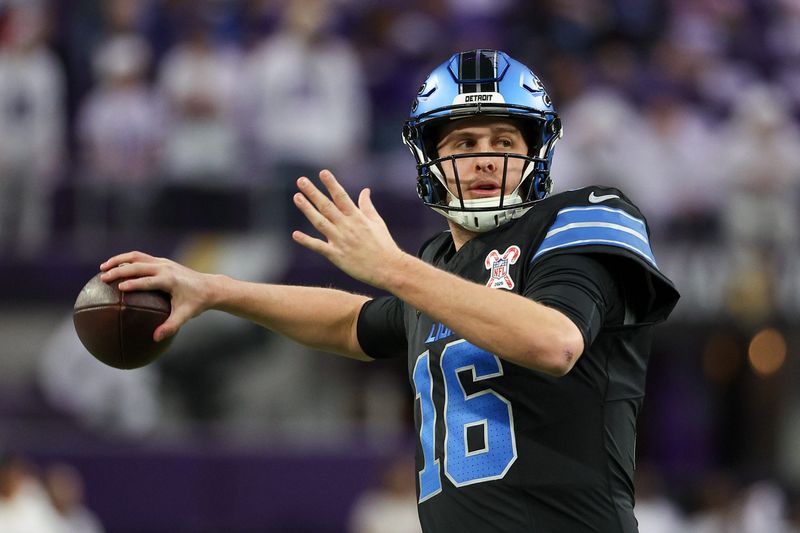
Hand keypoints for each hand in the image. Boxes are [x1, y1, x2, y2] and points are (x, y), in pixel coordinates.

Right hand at [99, 252, 214, 340]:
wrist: (209, 287)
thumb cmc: (196, 303)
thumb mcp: (185, 316)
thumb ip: (170, 326)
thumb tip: (156, 338)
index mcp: (169, 280)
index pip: (148, 280)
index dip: (133, 283)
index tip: (118, 287)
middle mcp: (165, 268)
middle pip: (138, 266)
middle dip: (119, 270)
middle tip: (103, 278)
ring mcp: (163, 262)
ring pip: (136, 257)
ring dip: (118, 260)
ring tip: (102, 268)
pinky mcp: (161, 261)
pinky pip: (140, 257)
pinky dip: (126, 260)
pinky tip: (115, 267)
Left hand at [293, 169, 406, 288]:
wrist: (387, 268)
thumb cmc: (384, 245)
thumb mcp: (377, 222)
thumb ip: (367, 206)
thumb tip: (365, 190)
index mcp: (357, 218)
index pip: (341, 197)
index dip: (331, 184)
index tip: (322, 172)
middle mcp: (347, 227)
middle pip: (327, 206)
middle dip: (313, 192)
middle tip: (301, 180)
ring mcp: (340, 241)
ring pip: (320, 222)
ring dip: (307, 209)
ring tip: (297, 197)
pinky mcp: (336, 255)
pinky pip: (319, 247)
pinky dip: (307, 241)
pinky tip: (295, 234)